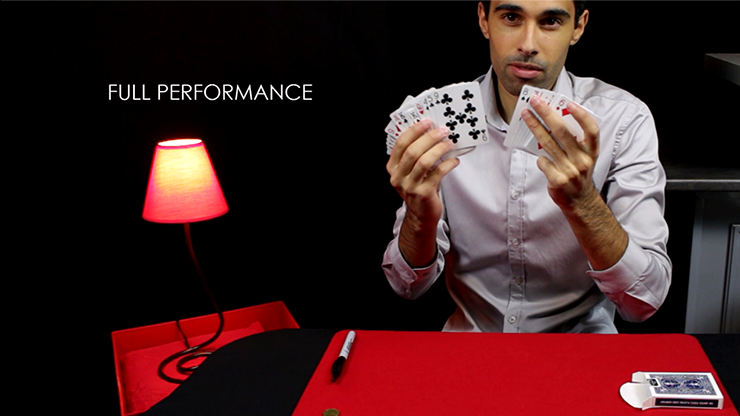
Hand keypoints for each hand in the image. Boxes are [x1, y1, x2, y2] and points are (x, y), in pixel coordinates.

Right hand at [386, 119, 458, 266]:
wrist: (421, 215)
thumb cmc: (418, 188)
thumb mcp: (411, 172)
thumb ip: (416, 155)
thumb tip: (433, 133)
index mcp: (393, 167)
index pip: (401, 143)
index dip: (414, 130)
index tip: (427, 122)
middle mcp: (398, 177)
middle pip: (412, 151)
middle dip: (429, 138)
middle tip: (443, 131)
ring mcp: (409, 186)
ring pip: (424, 162)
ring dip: (439, 149)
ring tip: (449, 143)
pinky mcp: (422, 194)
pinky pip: (437, 174)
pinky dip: (448, 165)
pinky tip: (455, 161)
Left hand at [522, 96, 600, 211]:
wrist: (579, 201)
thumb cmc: (579, 173)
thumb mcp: (584, 157)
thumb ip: (575, 142)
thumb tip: (553, 119)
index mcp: (592, 152)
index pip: (591, 130)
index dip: (582, 116)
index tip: (569, 103)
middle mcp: (583, 160)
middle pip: (563, 132)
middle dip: (547, 114)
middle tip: (536, 101)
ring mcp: (570, 171)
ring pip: (548, 144)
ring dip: (535, 127)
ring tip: (526, 115)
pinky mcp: (558, 181)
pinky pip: (543, 162)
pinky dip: (540, 159)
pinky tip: (541, 159)